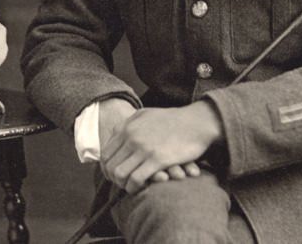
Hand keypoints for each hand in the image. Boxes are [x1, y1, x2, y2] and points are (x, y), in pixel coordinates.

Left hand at [101, 101, 222, 193]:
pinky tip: (141, 188)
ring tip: (131, 187)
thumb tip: (116, 131)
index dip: (107, 168)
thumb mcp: (146, 114)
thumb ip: (129, 122)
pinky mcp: (156, 159)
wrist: (196, 122)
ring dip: (123, 185)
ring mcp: (143, 147)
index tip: (114, 175)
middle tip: (123, 184)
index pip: (105, 153)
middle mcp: (131, 136)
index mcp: (127, 126)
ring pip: (120, 174)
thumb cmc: (172, 119)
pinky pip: (136, 179)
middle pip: (110, 166)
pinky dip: (135, 187)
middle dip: (114, 179)